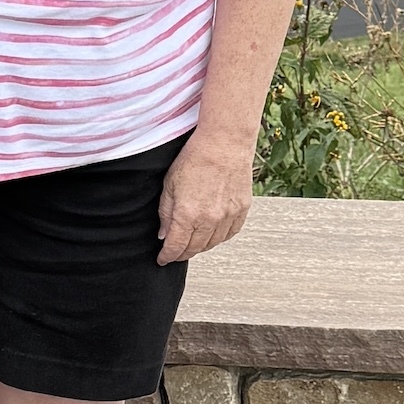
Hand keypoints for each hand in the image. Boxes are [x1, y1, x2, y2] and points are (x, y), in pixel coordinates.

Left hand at [156, 132, 252, 264]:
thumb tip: (164, 235)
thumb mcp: (169, 184)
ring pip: (213, 244)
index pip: (176, 246)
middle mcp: (210, 220)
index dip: (167, 256)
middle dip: (182, 253)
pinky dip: (219, 238)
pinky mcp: (241, 210)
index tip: (162, 259)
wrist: (224, 144)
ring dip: (200, 247)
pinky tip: (211, 234)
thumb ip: (165, 212)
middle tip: (174, 253)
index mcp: (188, 214)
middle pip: (194, 249)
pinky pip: (229, 234)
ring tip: (191, 244)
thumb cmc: (194, 159)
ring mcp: (228, 216)